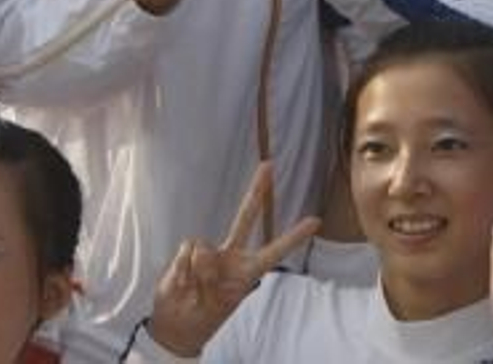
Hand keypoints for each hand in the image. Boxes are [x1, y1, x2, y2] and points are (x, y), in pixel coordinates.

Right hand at [146, 163, 319, 357]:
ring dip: (199, 271)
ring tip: (194, 288)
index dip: (295, 236)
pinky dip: (183, 269)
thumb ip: (215, 275)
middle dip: (256, 191)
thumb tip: (203, 253)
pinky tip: (183, 281)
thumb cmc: (204, 315)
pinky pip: (188, 250)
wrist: (176, 327)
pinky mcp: (188, 252)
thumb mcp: (220, 301)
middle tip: (269, 164)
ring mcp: (209, 252)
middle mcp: (231, 255)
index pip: (275, 250)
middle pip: (245, 218)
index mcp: (247, 270)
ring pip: (206, 248)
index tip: (317, 220)